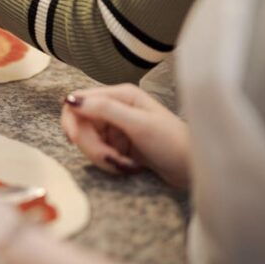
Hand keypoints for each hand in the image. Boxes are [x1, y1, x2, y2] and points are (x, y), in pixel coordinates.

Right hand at [60, 84, 190, 187]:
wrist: (193, 168)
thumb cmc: (173, 142)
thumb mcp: (139, 124)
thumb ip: (105, 110)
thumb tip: (71, 100)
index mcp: (119, 95)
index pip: (78, 101)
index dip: (72, 120)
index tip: (74, 140)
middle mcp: (113, 107)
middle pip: (80, 124)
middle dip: (91, 145)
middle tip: (110, 159)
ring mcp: (114, 127)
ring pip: (87, 141)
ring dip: (101, 157)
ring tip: (124, 164)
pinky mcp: (117, 144)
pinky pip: (97, 152)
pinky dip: (107, 162)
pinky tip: (125, 166)